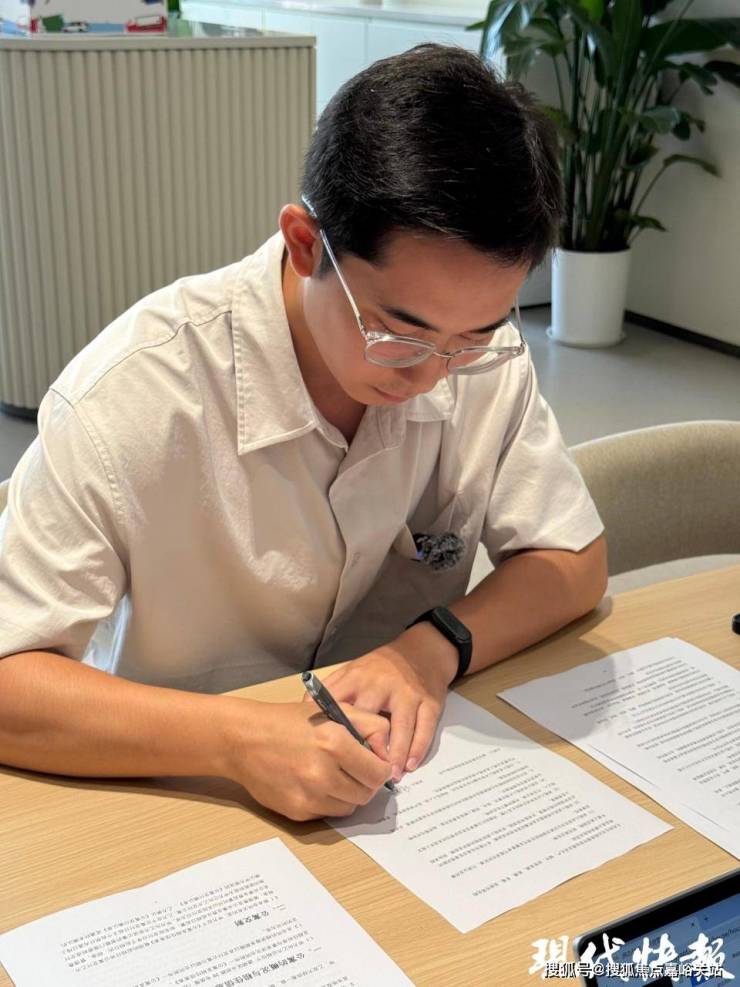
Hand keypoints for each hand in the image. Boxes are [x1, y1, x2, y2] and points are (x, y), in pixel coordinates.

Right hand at [219, 698, 391, 821]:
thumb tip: (388, 754)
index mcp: (335, 743)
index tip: (374, 763)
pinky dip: (327, 802)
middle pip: (367, 794)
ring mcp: (308, 796)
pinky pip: (327, 814)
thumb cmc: (289, 721)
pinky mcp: (296, 812)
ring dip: (348, 794)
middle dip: (366, 782)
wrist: (244, 739)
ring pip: (349, 807)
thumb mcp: (334, 709)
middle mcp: (323, 773)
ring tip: (333, 774)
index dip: (381, 768)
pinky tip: (313, 783)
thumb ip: (370, 726)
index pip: (379, 773)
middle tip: (354, 769)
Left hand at [306, 623, 457, 782]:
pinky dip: (417, 748)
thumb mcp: (351, 671)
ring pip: (402, 726)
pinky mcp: (429, 702)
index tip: (327, 756)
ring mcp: (407, 693)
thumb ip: (330, 692)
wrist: (421, 651)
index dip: (332, 731)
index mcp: (356, 678)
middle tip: (360, 774)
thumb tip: (303, 715)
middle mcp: (381, 684)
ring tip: (388, 777)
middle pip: (370, 717)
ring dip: (395, 754)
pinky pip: (424, 727)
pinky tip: (409, 765)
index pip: (339, 704)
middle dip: (365, 746)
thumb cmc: (379, 669)